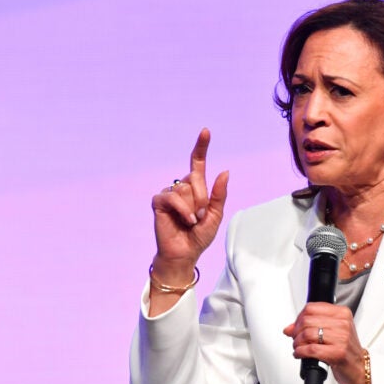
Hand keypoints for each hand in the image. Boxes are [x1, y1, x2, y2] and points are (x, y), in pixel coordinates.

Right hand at [150, 128, 229, 288]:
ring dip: (193, 207)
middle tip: (200, 217)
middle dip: (202, 199)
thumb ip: (219, 194)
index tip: (206, 131)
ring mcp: (169, 193)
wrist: (185, 253)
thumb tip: (225, 170)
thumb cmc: (199, 236)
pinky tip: (186, 221)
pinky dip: (183, 210)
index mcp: (196, 188)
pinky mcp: (159, 201)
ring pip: (185, 189)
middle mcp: (181, 187)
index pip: (197, 163)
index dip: (201, 147)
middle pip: (196, 179)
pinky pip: (173, 196)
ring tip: (191, 221)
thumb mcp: (215, 215)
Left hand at [283, 303, 365, 383]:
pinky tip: (300, 354)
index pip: (311, 308)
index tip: (296, 325)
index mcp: (342, 313)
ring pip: (307, 334)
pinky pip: (311, 349)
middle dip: (296, 331)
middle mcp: (343, 324)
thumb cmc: (346, 349)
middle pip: (307, 320)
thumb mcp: (332, 331)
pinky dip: (300, 352)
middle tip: (295, 338)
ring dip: (297, 342)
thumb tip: (290, 328)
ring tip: (298, 347)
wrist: (359, 367)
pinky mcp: (338, 353)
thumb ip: (312, 326)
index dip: (299, 317)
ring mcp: (342, 338)